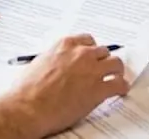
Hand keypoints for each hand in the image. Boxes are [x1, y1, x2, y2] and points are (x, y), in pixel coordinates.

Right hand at [3, 35, 128, 136]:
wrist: (27, 108)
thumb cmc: (26, 90)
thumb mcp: (39, 62)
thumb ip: (54, 58)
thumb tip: (58, 64)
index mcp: (66, 45)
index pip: (88, 40)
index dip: (92, 50)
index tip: (92, 56)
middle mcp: (82, 54)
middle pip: (103, 52)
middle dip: (103, 61)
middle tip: (104, 68)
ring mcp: (92, 70)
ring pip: (116, 64)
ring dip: (116, 71)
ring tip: (116, 77)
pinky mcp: (98, 89)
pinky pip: (119, 84)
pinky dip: (121, 87)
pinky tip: (120, 90)